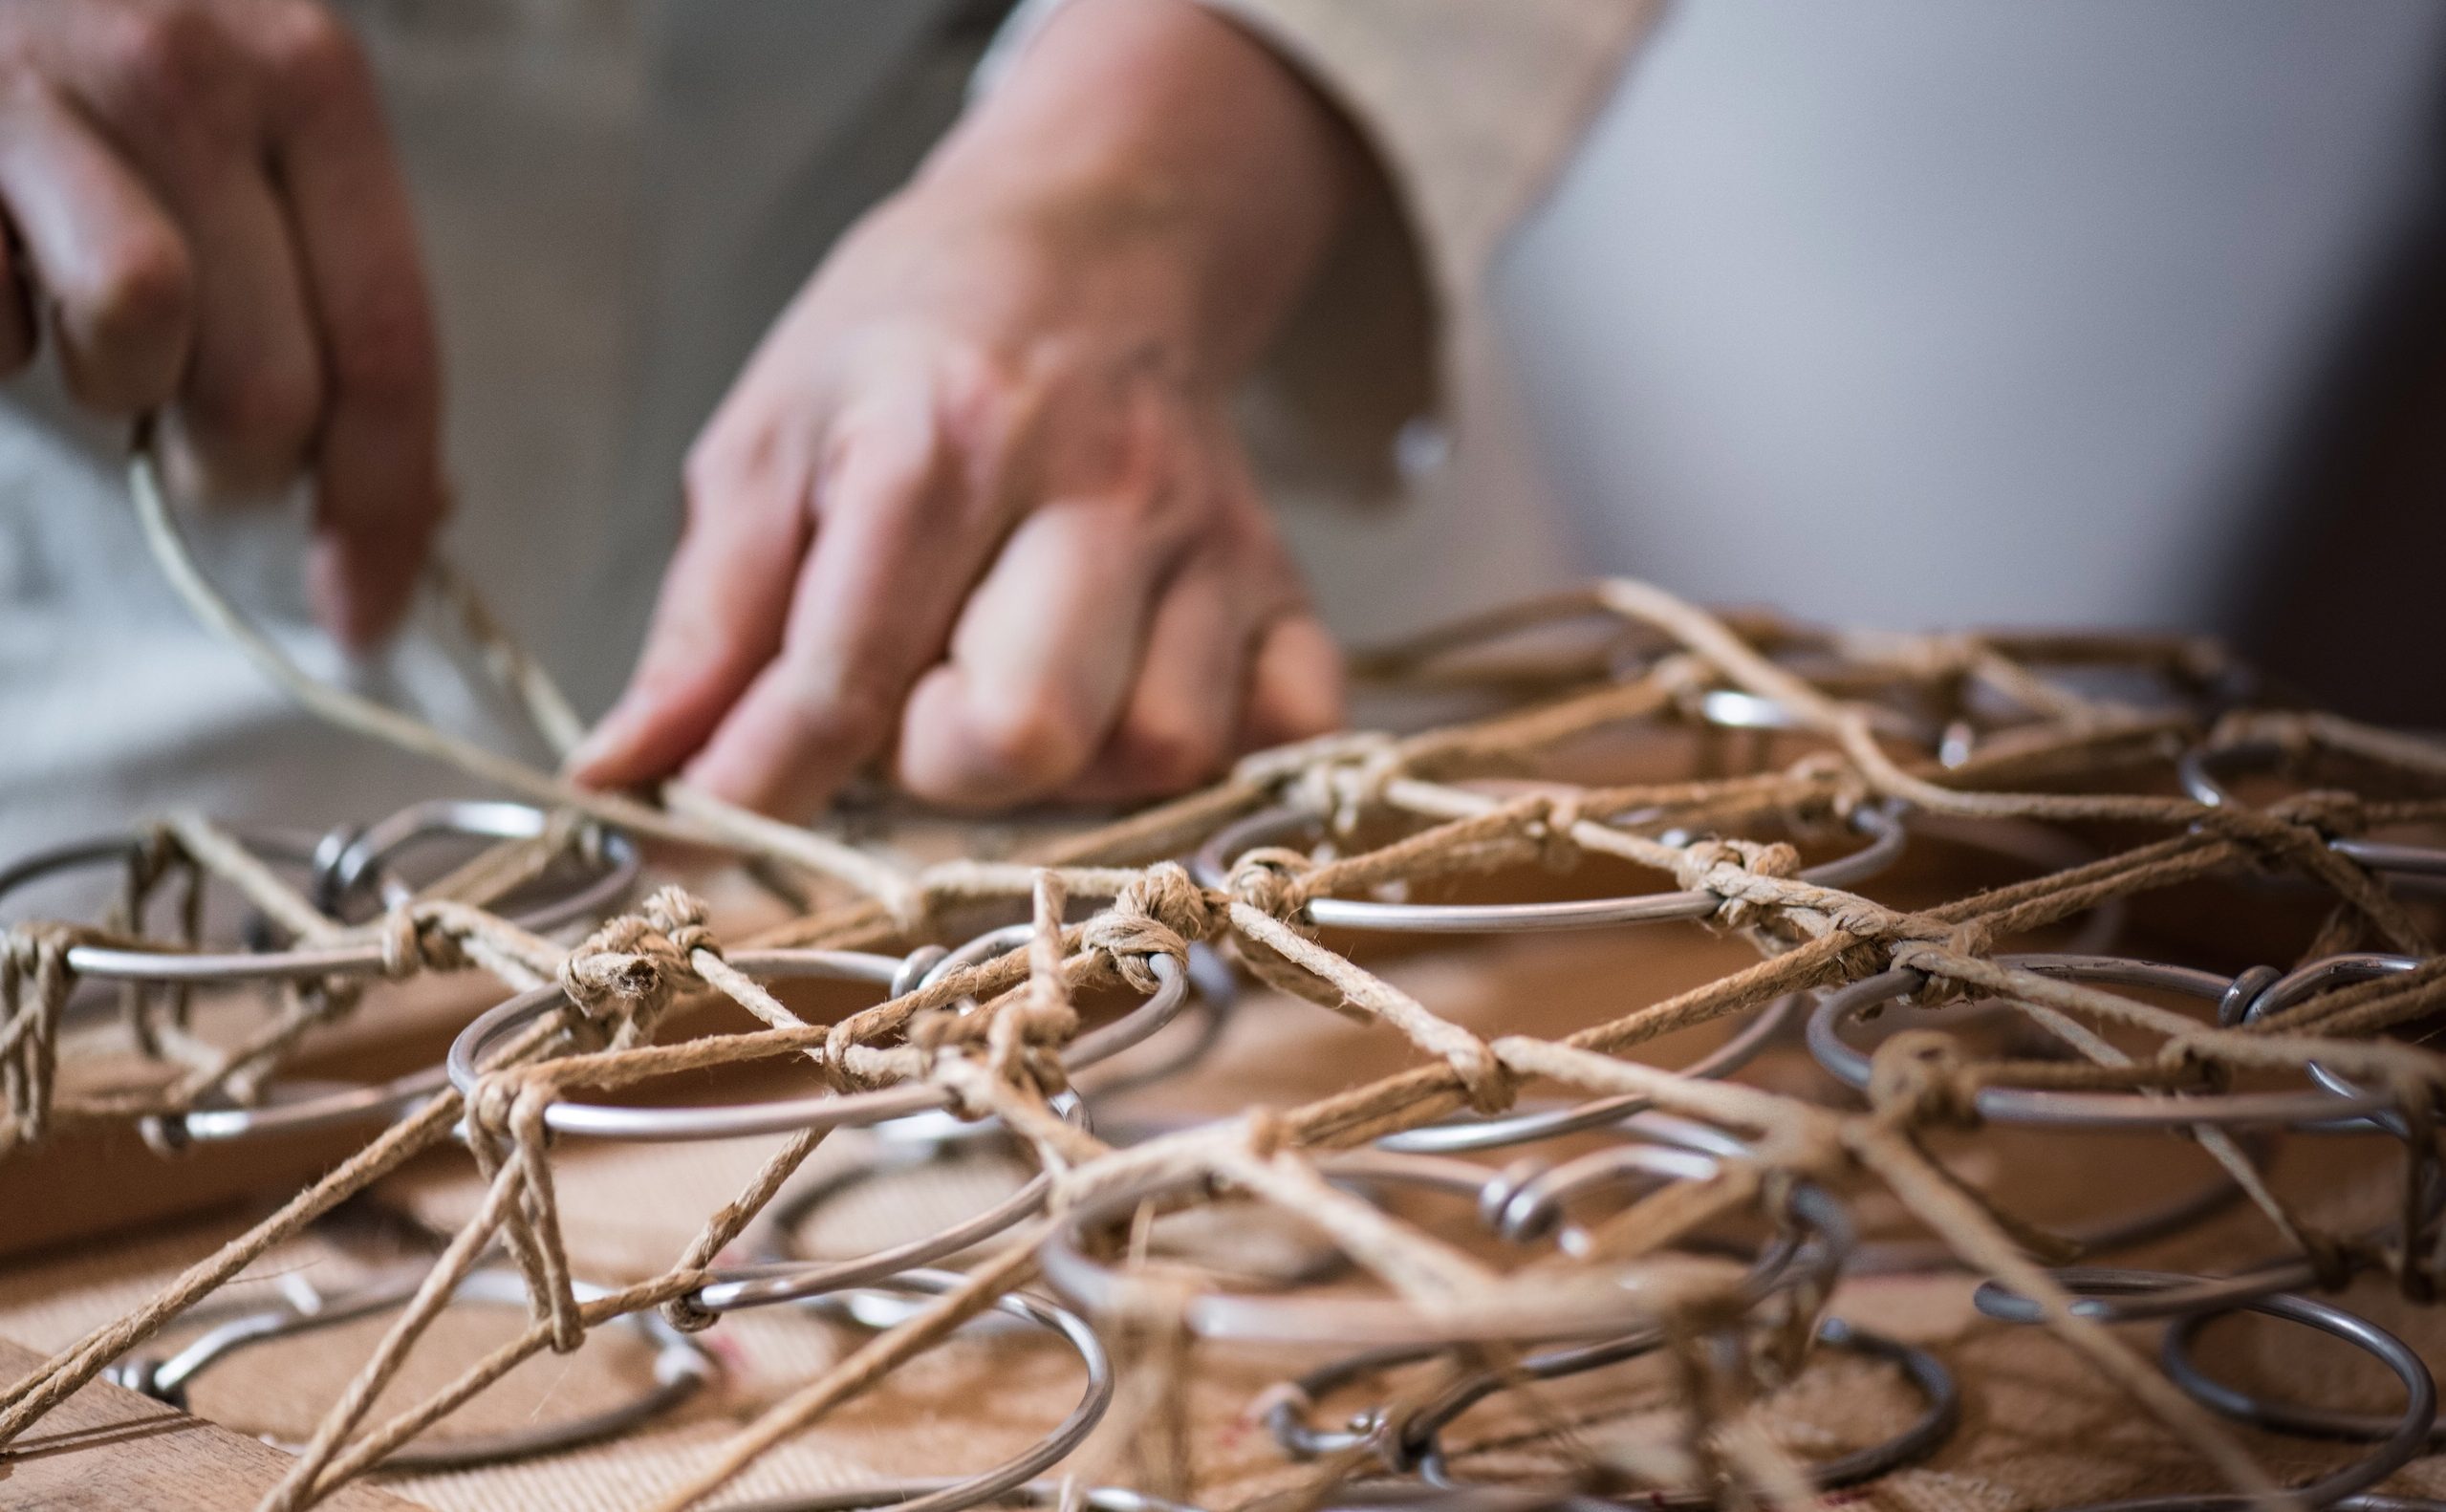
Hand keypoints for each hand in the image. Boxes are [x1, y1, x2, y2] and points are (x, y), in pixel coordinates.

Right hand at [0, 0, 441, 641]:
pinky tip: (5, 258)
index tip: (370, 620)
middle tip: (190, 430)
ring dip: (118, 392)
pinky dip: (5, 340)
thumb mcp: (262, 124)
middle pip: (270, 387)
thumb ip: (338, 290)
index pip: (391, 348)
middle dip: (234, 467)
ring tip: (97, 328)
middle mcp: (191, 73)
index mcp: (313, 81)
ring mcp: (42, 97)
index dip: (382, 509)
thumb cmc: (122, 61)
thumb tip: (420, 506)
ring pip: (134, 346)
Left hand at [571, 0, 1355, 815]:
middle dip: (939, 767)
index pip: (848, 676)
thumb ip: (708, 621)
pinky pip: (1290, 726)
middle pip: (1028, 730)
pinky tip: (1133, 696)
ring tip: (1013, 691)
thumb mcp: (769, 440)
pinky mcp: (1282, 578)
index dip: (765, 781)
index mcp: (943, 442)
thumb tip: (624, 776)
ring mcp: (1207, 540)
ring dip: (1070, 769)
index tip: (717, 817)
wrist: (1093, 243)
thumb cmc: (909, 341)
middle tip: (911, 708)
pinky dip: (1218, 747)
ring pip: (1161, 748)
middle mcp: (1095, 491)